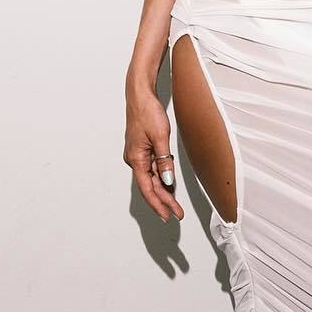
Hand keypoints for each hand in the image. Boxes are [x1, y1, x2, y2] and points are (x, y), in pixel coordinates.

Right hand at [124, 80, 184, 223]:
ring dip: (163, 191)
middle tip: (176, 214)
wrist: (140, 95)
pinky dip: (161, 178)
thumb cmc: (148, 112)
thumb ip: (164, 160)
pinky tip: (169, 185)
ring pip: (151, 178)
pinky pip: (152, 168)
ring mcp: (138, 155)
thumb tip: (167, 180)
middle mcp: (134, 159)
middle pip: (149, 186)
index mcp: (136, 159)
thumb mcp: (160, 136)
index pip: (147, 189)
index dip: (158, 204)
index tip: (168, 215)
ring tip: (175, 205)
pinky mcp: (142, 150)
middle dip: (163, 201)